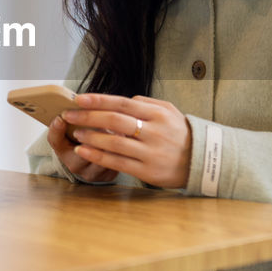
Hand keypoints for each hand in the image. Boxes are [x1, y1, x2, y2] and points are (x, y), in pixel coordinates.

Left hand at [61, 93, 191, 188]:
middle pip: (115, 121)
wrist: (202, 161)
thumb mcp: (170, 111)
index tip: (78, 99)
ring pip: (114, 142)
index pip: (122, 103)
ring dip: (90, 137)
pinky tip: (83, 151)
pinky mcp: (147, 171)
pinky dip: (97, 156)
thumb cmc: (181, 134)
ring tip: (75, 133)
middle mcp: (154, 131)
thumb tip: (123, 99)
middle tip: (69, 115)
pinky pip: (117, 162)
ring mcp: (150, 152)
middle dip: (88, 117)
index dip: (98, 100)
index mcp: (158, 114)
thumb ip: (146, 103)